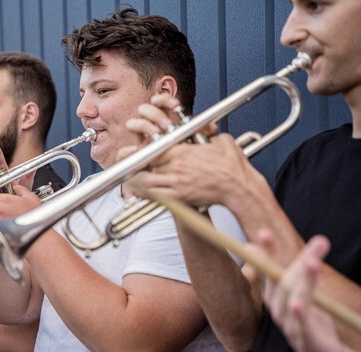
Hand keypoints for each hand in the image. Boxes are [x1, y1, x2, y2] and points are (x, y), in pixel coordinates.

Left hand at [126, 94, 255, 208]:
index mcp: (184, 151)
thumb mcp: (222, 142)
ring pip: (147, 180)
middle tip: (135, 166)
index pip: (156, 148)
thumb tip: (209, 130)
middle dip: (141, 165)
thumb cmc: (233, 168)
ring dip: (140, 180)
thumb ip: (211, 135)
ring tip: (134, 179)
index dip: (148, 150)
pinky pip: (155, 196)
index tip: (144, 152)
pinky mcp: (180, 197)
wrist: (239, 189)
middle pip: (149, 163)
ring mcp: (177, 182)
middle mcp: (177, 166)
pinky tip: (140, 194)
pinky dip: (145, 195)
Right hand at [261, 231, 346, 351]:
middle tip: (320, 242)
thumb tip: (320, 239)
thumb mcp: (306, 292)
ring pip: (294, 300)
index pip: (270, 271)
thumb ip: (306, 268)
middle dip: (298, 261)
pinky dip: (298, 314)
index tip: (264, 233)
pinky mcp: (307, 342)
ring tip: (312, 263)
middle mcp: (278, 309)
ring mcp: (290, 326)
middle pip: (284, 282)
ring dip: (303, 281)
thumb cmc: (311, 322)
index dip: (267, 253)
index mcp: (276, 296)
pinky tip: (297, 304)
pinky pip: (301, 326)